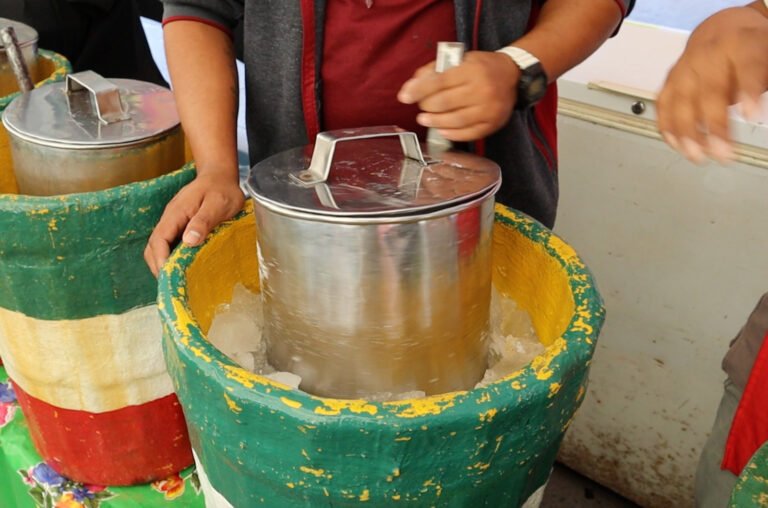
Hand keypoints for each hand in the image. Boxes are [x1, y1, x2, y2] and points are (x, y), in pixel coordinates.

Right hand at [144, 173, 244, 276]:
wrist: (220, 176)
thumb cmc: (221, 189)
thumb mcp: (218, 204)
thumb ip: (203, 221)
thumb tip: (188, 241)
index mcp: (176, 213)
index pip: (159, 239)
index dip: (160, 259)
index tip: (167, 276)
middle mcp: (170, 219)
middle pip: (153, 246)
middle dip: (158, 266)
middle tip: (171, 285)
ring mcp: (174, 223)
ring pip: (159, 246)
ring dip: (163, 263)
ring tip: (176, 280)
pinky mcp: (180, 226)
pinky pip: (169, 244)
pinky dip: (171, 257)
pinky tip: (183, 268)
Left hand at [397, 51, 519, 141]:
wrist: (513, 75)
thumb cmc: (480, 66)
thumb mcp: (458, 59)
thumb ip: (433, 70)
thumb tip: (410, 88)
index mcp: (472, 70)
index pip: (439, 82)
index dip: (419, 90)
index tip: (404, 97)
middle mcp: (482, 90)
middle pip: (444, 103)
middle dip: (426, 106)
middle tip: (421, 107)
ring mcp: (489, 110)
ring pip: (455, 121)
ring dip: (435, 122)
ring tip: (425, 119)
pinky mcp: (492, 124)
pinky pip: (468, 134)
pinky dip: (451, 134)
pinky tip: (441, 130)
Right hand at [657, 6, 767, 163]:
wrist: (722, 33)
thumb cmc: (749, 49)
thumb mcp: (766, 58)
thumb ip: (763, 80)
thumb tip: (759, 112)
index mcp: (739, 43)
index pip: (745, 66)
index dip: (747, 90)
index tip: (752, 115)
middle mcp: (707, 55)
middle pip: (709, 91)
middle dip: (714, 126)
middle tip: (723, 152)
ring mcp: (684, 69)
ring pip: (681, 102)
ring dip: (687, 133)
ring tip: (698, 156)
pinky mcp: (669, 82)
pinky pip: (664, 106)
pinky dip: (668, 127)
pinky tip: (677, 145)